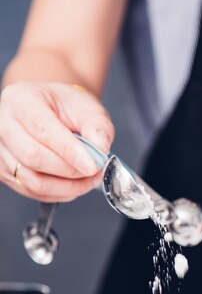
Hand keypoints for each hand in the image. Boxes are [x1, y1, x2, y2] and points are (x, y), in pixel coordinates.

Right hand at [0, 81, 114, 201]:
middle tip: (96, 171)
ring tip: (89, 179)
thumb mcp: (87, 107)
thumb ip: (97, 126)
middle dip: (70, 171)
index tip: (93, 165)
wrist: (51, 111)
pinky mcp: (5, 172)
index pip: (42, 130)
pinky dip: (59, 193)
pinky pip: (33, 192)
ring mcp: (2, 151)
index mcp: (21, 100)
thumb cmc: (66, 107)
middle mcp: (4, 125)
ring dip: (67, 187)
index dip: (70, 152)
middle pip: (33, 158)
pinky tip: (75, 184)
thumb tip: (101, 149)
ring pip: (32, 181)